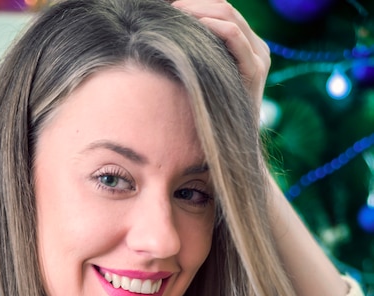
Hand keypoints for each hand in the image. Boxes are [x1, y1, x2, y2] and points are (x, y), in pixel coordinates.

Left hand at [172, 0, 270, 114]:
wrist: (236, 149)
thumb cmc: (214, 119)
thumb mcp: (206, 82)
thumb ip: (200, 59)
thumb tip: (170, 39)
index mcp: (248, 47)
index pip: (222, 11)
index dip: (196, 3)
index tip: (169, 6)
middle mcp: (257, 48)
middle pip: (224, 7)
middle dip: (195, 3)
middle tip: (168, 6)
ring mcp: (259, 57)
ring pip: (229, 15)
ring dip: (199, 10)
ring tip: (174, 13)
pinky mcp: (256, 69)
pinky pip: (234, 36)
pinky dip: (211, 26)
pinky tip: (191, 27)